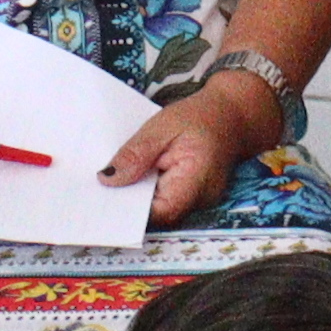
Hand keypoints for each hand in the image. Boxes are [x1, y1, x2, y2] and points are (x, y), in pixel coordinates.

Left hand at [96, 79, 276, 229]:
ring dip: (137, 197)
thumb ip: (136, 154)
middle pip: (159, 215)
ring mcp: (198, 201)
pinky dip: (147, 191)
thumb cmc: (200, 117)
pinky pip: (165, 200)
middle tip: (98, 193)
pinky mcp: (192, 197)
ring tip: (111, 183)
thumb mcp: (162, 126)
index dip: (131, 211)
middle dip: (129, 205)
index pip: (162, 211)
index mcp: (197, 179)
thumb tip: (108, 180)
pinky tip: (131, 178)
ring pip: (160, 209)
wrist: (232, 115)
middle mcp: (201, 198)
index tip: (104, 201)